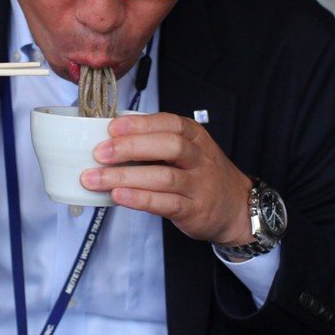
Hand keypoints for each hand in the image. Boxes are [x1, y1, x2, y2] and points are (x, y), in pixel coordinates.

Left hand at [81, 113, 252, 244]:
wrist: (237, 208)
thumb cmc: (202, 175)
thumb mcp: (188, 151)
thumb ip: (156, 144)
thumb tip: (110, 140)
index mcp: (195, 137)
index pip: (169, 123)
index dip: (140, 124)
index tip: (112, 128)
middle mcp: (199, 158)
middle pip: (168, 146)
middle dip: (131, 147)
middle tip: (99, 153)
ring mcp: (199, 185)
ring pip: (163, 177)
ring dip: (125, 177)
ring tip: (96, 179)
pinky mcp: (194, 210)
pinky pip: (165, 203)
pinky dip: (139, 198)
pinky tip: (118, 196)